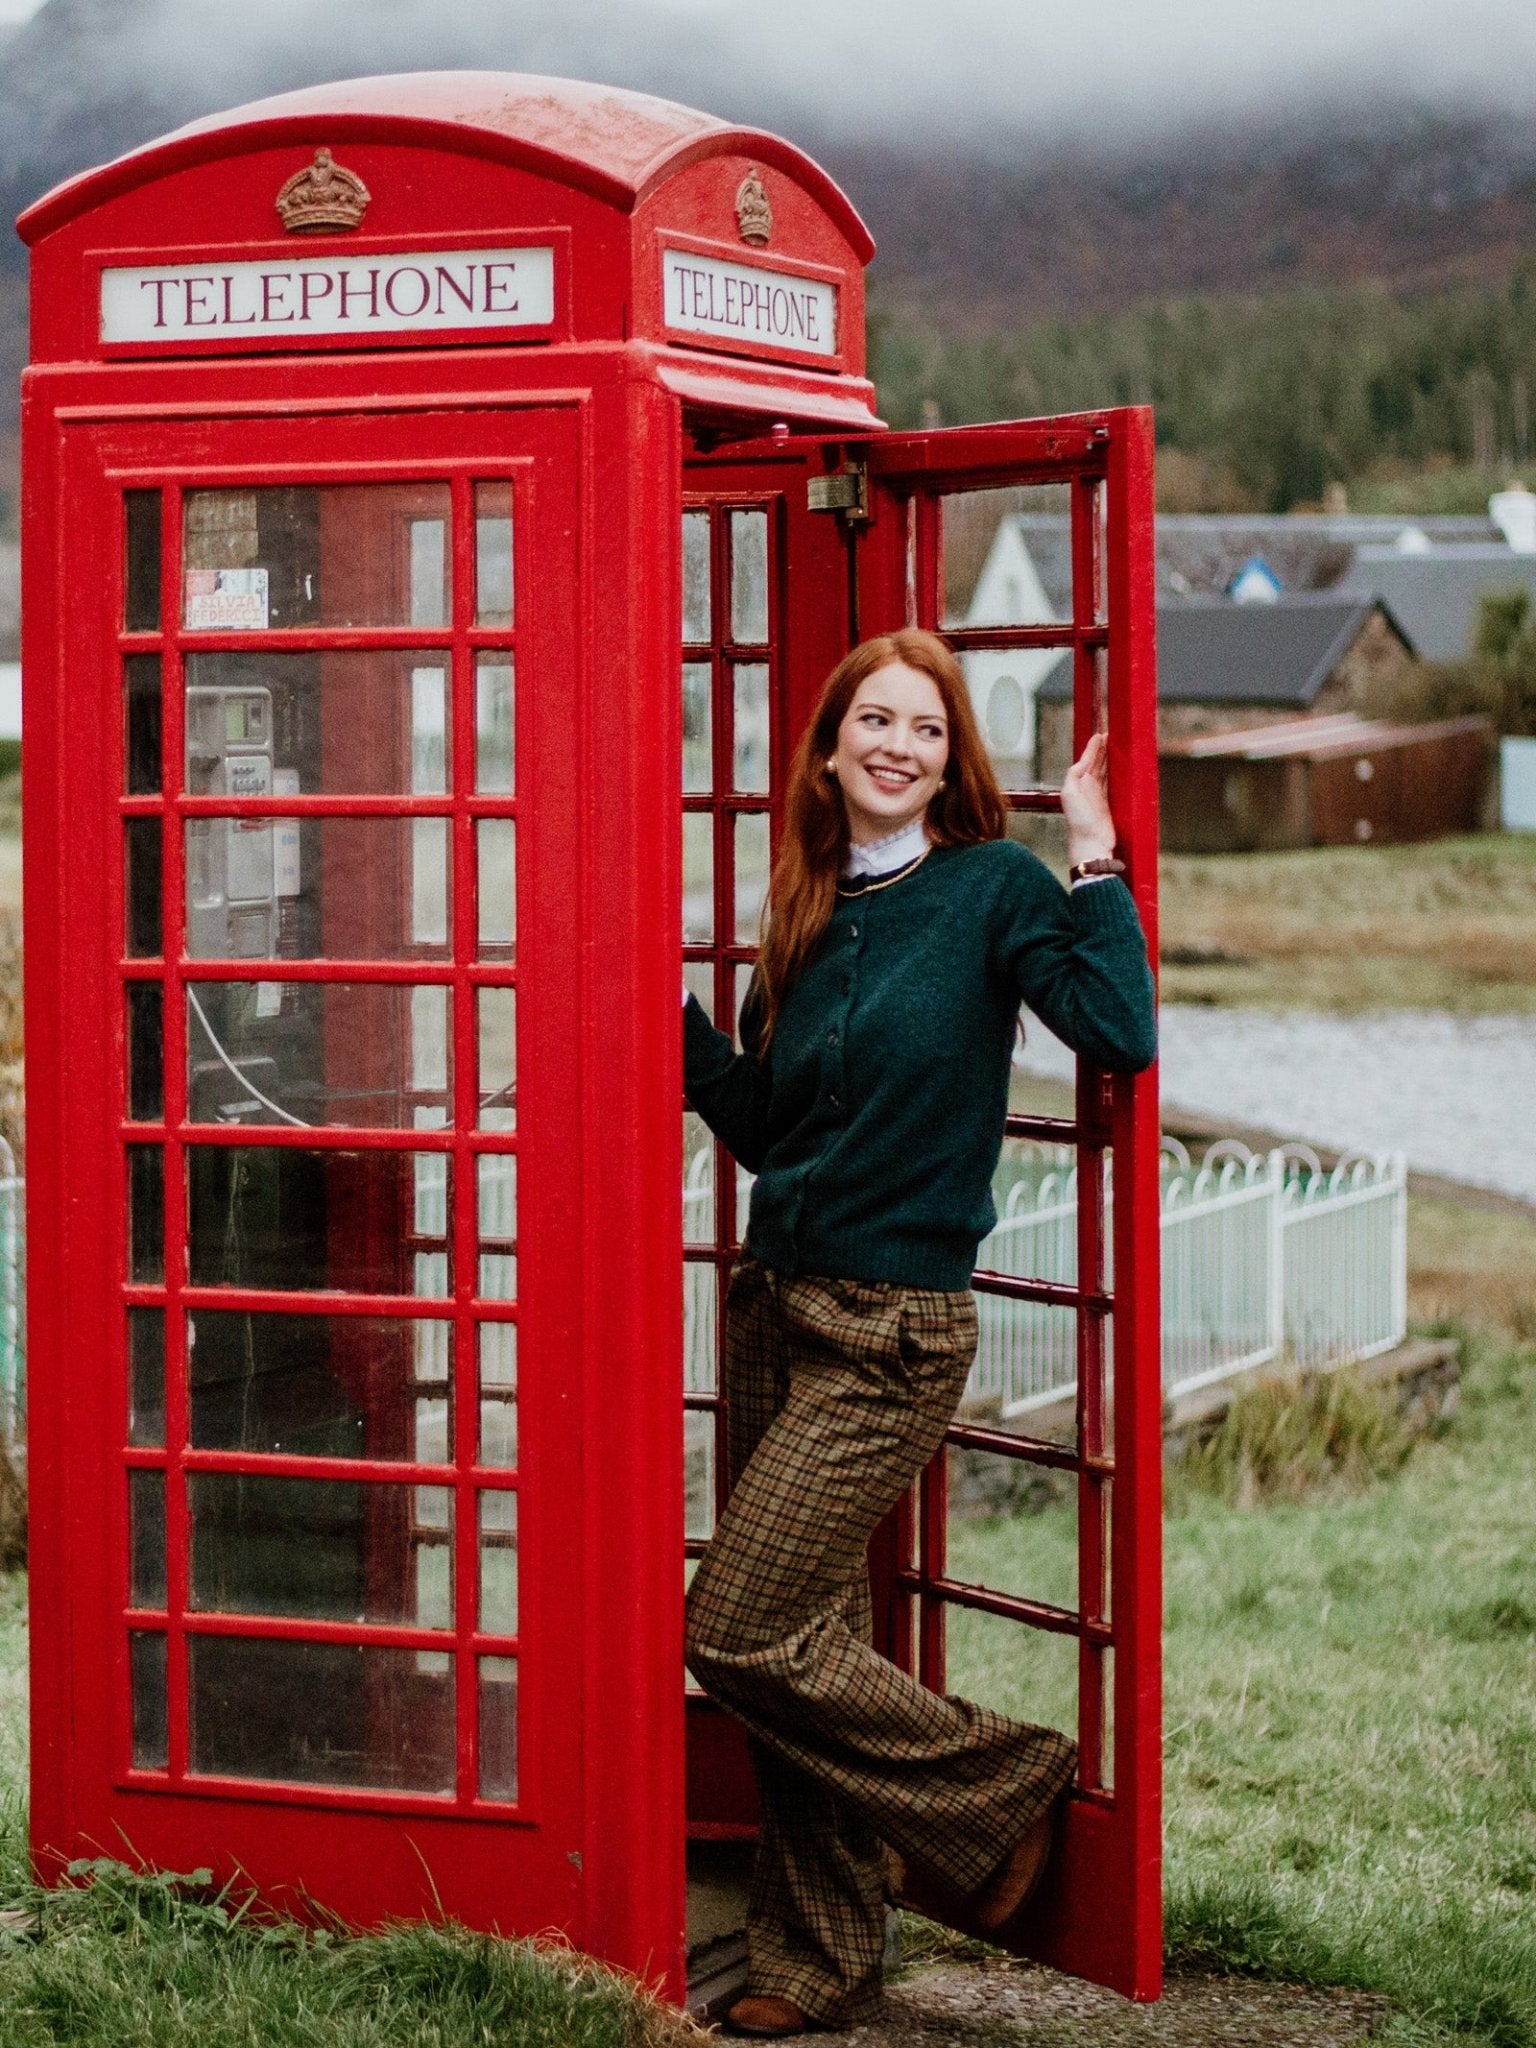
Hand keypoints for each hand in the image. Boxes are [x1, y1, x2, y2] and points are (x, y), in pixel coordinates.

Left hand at [1060, 731, 1117, 868]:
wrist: (1091, 843)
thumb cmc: (1078, 822)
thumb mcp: (1069, 794)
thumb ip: (1074, 775)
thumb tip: (1083, 761)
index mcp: (1077, 783)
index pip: (1086, 760)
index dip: (1093, 748)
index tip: (1101, 735)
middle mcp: (1087, 788)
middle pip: (1096, 763)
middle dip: (1102, 750)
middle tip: (1111, 736)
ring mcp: (1098, 796)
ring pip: (1105, 771)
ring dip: (1109, 759)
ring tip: (1115, 746)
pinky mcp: (1109, 804)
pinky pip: (1112, 784)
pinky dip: (1115, 774)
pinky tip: (1120, 768)